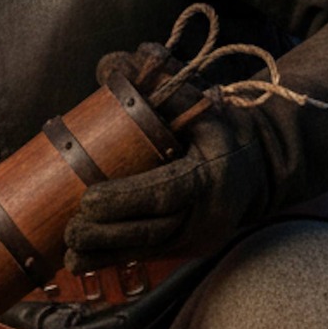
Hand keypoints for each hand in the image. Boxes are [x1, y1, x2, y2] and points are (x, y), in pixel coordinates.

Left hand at [63, 63, 268, 270]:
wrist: (258, 165)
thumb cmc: (218, 125)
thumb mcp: (197, 98)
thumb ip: (157, 82)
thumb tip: (108, 67)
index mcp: (213, 172)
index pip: (167, 190)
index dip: (126, 198)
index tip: (87, 200)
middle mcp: (210, 211)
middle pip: (155, 228)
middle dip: (108, 233)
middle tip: (69, 229)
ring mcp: (201, 235)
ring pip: (150, 249)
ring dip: (106, 255)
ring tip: (69, 254)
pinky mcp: (189, 248)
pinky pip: (149, 255)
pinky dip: (115, 259)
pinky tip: (82, 262)